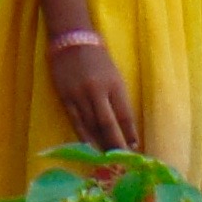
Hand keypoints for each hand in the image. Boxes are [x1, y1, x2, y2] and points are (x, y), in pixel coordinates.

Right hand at [49, 36, 141, 150]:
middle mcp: (98, 91)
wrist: (72, 41)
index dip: (130, 133)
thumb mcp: (114, 76)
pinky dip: (84, 137)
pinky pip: (77, 122)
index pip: (125, 115)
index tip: (135, 148)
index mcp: (115, 85)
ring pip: (92, 126)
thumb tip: (124, 126)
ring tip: (108, 159)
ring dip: (101, 144)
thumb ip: (118, 99)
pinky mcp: (66, 98)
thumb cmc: (98, 60)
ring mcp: (80, 95)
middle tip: (123, 160)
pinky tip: (90, 148)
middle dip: (117, 144)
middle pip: (109, 124)